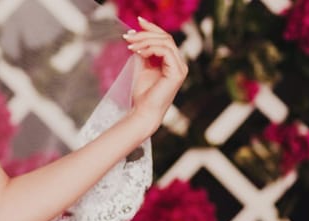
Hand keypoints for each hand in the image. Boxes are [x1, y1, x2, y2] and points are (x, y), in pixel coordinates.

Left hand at [123, 17, 187, 135]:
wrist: (143, 112)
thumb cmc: (143, 94)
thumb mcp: (142, 68)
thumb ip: (144, 53)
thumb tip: (137, 38)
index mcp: (172, 62)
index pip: (165, 38)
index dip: (152, 28)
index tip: (138, 21)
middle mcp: (179, 63)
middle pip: (166, 37)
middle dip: (145, 33)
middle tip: (128, 36)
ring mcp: (180, 68)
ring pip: (166, 42)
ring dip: (145, 40)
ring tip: (130, 45)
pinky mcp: (177, 73)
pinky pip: (166, 51)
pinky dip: (150, 48)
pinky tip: (138, 52)